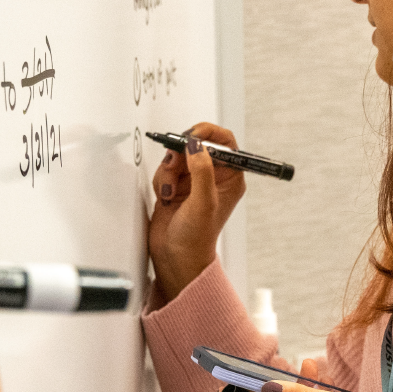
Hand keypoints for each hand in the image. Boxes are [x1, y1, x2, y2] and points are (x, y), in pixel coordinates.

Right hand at [148, 122, 245, 302]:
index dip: (207, 134)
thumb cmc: (196, 239)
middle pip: (195, 145)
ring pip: (177, 157)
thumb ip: (202, 170)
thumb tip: (196, 145)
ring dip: (168, 173)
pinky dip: (162, 182)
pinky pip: (165, 170)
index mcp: (230, 178)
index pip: (224, 142)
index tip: (191, 137)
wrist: (174, 258)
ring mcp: (193, 181)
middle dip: (180, 156)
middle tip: (174, 166)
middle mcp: (213, 176)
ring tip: (170, 194)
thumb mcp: (203, 203)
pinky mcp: (176, 186)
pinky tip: (166, 199)